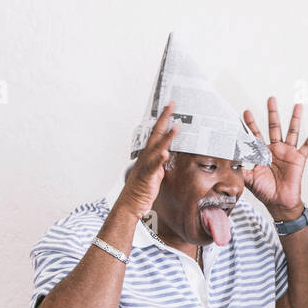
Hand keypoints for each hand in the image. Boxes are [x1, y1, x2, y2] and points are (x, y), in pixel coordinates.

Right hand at [116, 102, 177, 218]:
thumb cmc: (142, 188)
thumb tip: (166, 154)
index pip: (157, 132)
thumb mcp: (155, 172)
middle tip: (172, 104)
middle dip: (164, 118)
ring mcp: (146, 164)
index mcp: (149, 154)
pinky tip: (165, 153)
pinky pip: (154, 166)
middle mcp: (147, 155)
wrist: (131, 203)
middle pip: (156, 133)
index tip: (170, 106)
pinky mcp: (147, 175)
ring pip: (157, 147)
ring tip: (176, 126)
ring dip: (167, 136)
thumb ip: (160, 162)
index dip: (164, 119)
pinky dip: (159, 159)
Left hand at [241, 97, 307, 214]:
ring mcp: (288, 153)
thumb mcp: (248, 179)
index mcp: (262, 153)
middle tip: (271, 99)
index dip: (250, 124)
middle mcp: (275, 150)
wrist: (279, 202)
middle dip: (272, 113)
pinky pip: (307, 146)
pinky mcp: (298, 159)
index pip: (256, 135)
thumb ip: (240, 168)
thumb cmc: (265, 192)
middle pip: (274, 127)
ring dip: (295, 119)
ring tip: (297, 106)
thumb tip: (228, 159)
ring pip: (292, 132)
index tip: (245, 112)